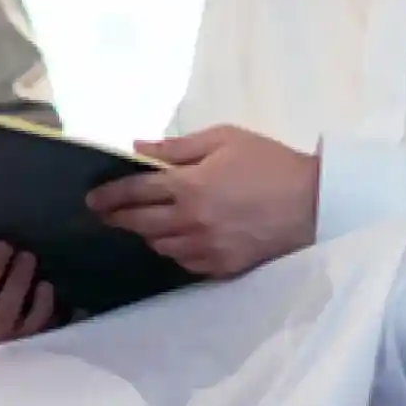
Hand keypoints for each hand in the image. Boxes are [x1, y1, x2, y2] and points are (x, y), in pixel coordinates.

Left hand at [88, 125, 320, 276]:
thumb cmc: (268, 163)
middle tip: (104, 214)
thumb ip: (177, 147)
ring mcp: (206, 248)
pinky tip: (174, 240)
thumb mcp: (224, 139)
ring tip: (141, 224)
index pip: (135, 192)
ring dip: (147, 234)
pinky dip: (174, 250)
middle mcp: (191, 221)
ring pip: (160, 246)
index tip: (92, 198)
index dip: (109, 195)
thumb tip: (138, 148)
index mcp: (189, 186)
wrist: (313, 202)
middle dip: (117, 218)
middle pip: (140, 223)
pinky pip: (185, 263)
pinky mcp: (222, 267)